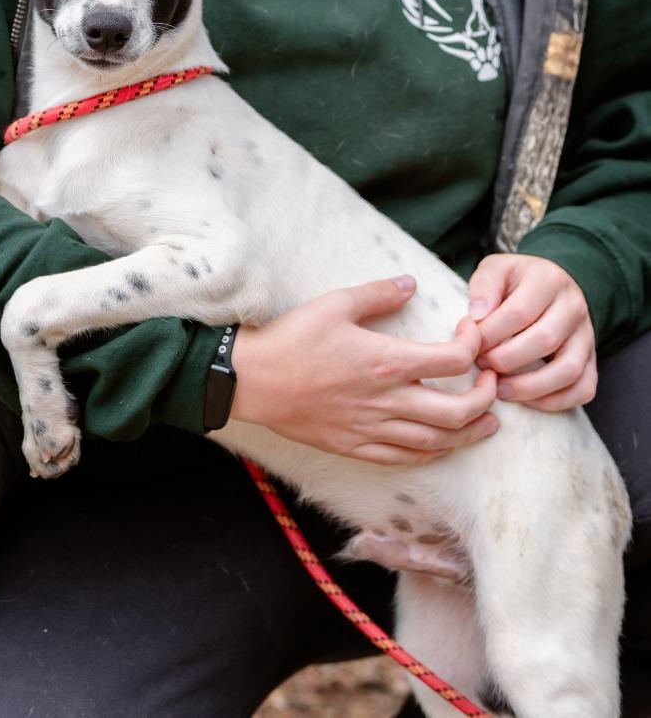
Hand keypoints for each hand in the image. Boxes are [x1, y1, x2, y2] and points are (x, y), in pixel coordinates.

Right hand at [230, 276, 497, 465]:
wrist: (251, 381)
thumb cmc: (290, 339)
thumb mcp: (334, 304)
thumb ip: (378, 294)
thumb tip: (410, 283)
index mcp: (385, 362)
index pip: (452, 361)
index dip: (473, 348)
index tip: (472, 337)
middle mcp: (386, 401)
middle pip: (458, 412)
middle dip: (485, 399)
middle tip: (491, 384)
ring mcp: (371, 429)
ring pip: (437, 442)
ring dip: (469, 433)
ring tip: (485, 422)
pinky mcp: (354, 446)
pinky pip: (405, 458)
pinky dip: (432, 453)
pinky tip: (440, 444)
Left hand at [468, 253, 596, 410]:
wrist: (547, 283)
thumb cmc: (513, 281)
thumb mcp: (494, 270)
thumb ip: (484, 287)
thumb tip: (477, 317)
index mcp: (548, 280)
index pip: (519, 312)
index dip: (490, 334)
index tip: (470, 345)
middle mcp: (574, 307)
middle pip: (544, 341)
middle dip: (505, 360)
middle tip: (481, 365)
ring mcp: (587, 335)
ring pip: (568, 370)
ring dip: (529, 386)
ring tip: (498, 389)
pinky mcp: (592, 359)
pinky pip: (583, 389)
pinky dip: (555, 401)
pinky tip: (525, 400)